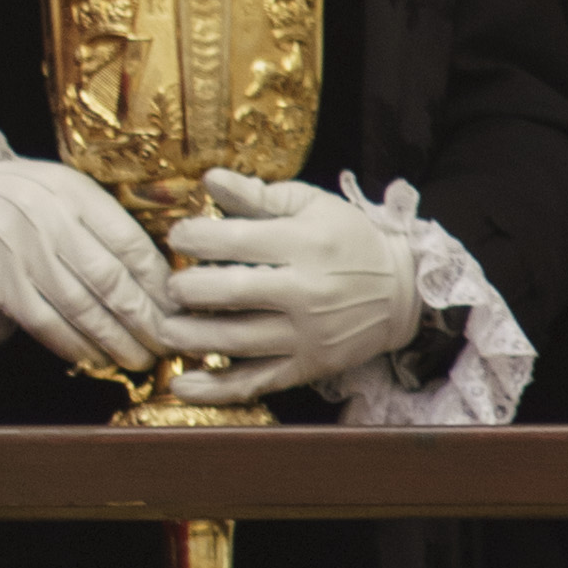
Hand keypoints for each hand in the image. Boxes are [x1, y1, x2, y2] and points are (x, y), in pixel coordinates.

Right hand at [0, 148, 179, 384]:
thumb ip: (102, 219)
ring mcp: (24, 256)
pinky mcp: (2, 284)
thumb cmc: (16, 194)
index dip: (159, 281)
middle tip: (170, 343)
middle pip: (111, 281)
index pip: (130, 243)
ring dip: (116, 340)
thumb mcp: (62, 187)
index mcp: (73, 193)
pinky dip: (74, 345)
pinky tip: (96, 359)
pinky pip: (45, 322)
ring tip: (141, 359)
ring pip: (82, 308)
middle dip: (146, 319)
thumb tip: (157, 269)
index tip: (180, 306)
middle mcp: (50, 223)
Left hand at [164, 168, 429, 403]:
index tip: (178, 238)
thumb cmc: (349, 240)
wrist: (402, 291)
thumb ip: (259, 194)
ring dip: (190, 338)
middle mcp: (305, 292)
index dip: (194, 238)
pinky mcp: (308, 367)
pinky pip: (256, 382)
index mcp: (305, 244)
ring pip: (236, 340)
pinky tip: (182, 384)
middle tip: (168, 286)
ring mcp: (307, 335)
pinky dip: (216, 388)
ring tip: (165, 328)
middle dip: (187, 290)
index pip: (236, 241)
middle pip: (231, 293)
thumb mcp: (312, 205)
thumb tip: (209, 178)